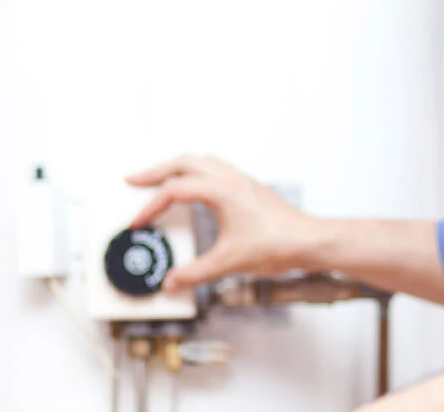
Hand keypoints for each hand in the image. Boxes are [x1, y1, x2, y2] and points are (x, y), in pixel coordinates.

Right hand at [126, 155, 316, 291]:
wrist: (310, 241)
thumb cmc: (278, 246)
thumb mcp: (229, 263)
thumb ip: (195, 273)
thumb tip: (171, 282)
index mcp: (222, 190)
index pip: (175, 190)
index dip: (151, 207)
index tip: (138, 224)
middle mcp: (231, 178)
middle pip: (184, 162)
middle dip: (155, 171)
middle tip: (133, 181)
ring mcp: (242, 180)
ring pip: (202, 160)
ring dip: (177, 168)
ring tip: (160, 181)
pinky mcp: (250, 188)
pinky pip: (216, 169)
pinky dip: (197, 173)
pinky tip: (195, 189)